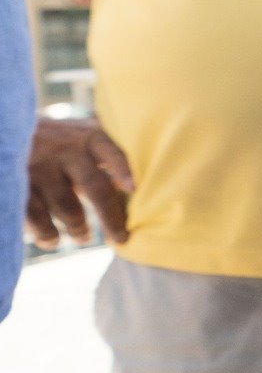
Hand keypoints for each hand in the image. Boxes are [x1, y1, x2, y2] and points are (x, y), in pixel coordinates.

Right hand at [25, 117, 132, 246]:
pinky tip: (52, 241)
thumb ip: (109, 156)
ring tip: (84, 238)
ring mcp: (41, 166)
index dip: (123, 169)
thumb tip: (138, 191)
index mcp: (90, 137)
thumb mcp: (84, 137)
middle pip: (95, 187)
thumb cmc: (60, 141)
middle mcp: (66, 150)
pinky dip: (47, 234)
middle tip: (121, 239)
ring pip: (68, 208)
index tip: (134, 188)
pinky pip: (38, 218)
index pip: (112, 151)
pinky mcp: (19, 184)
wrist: (10, 131)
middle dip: (111, 218)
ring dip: (79, 229)